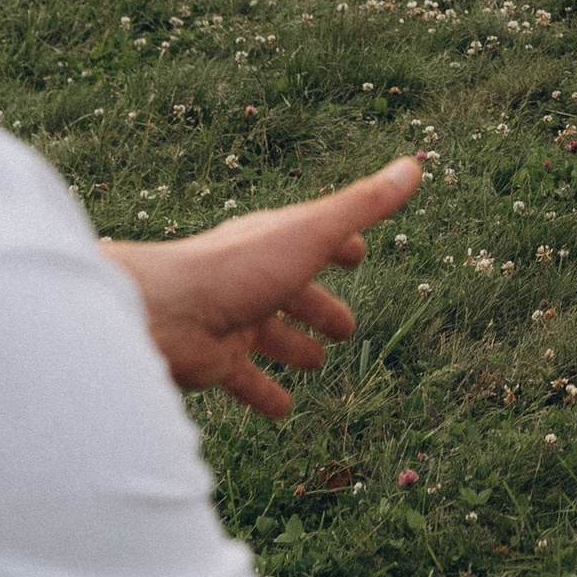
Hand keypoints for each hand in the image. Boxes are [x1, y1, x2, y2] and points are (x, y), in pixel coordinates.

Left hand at [106, 157, 419, 417]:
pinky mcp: (216, 361)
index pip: (314, 238)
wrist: (163, 314)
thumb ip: (363, 205)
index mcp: (275, 242)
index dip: (339, 245)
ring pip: (269, 335)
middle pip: (293, 292)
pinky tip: (284, 411)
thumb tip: (413, 166)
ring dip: (293, 346)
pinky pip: (245, 380)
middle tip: (346, 327)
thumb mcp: (312, 232)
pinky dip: (265, 393)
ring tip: (318, 361)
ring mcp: (233, 320)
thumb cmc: (240, 268)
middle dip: (318, 306)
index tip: (359, 255)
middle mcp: (253, 279)